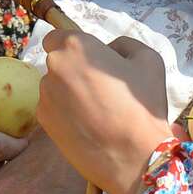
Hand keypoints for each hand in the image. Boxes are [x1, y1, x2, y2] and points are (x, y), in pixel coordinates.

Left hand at [36, 31, 175, 193]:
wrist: (134, 157)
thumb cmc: (143, 105)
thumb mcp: (149, 60)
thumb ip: (123, 44)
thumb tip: (108, 50)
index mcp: (76, 46)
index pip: (56, 36)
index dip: (72, 47)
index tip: (88, 60)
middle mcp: (54, 67)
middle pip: (57, 63)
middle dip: (73, 70)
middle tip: (99, 88)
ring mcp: (45, 96)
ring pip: (54, 87)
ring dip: (68, 92)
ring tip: (96, 111)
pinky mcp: (43, 121)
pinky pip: (53, 109)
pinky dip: (65, 113)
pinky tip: (88, 126)